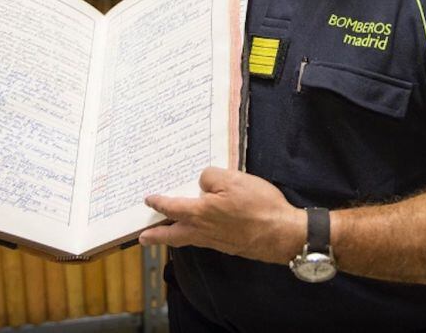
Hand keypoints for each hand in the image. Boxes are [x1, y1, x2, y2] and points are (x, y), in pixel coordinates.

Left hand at [139, 168, 303, 264]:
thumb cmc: (259, 205)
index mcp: (201, 213)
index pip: (173, 207)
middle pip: (173, 234)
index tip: (149, 199)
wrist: (282, 234)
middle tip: (143, 237)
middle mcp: (204, 231)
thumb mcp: (234, 180)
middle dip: (157, 235)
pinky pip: (203, 241)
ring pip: (187, 240)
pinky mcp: (229, 246)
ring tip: (164, 236)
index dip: (159, 202)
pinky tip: (198, 232)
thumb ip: (211, 178)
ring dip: (173, 237)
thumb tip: (202, 184)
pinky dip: (193, 237)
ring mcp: (217, 241)